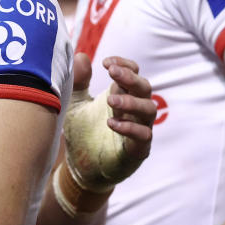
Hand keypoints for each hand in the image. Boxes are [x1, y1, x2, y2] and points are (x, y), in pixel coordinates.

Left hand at [63, 54, 154, 191]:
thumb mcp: (75, 104)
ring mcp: (139, 129)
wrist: (81, 168)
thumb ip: (78, 82)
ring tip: (110, 100)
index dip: (124, 65)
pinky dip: (130, 128)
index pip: (134, 72)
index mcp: (121, 94)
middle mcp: (134, 109)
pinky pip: (144, 136)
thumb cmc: (82, 132)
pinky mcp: (138, 150)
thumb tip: (80, 56)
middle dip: (130, 77)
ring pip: (149, 110)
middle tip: (112, 72)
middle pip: (144, 87)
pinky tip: (111, 123)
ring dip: (131, 102)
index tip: (106, 63)